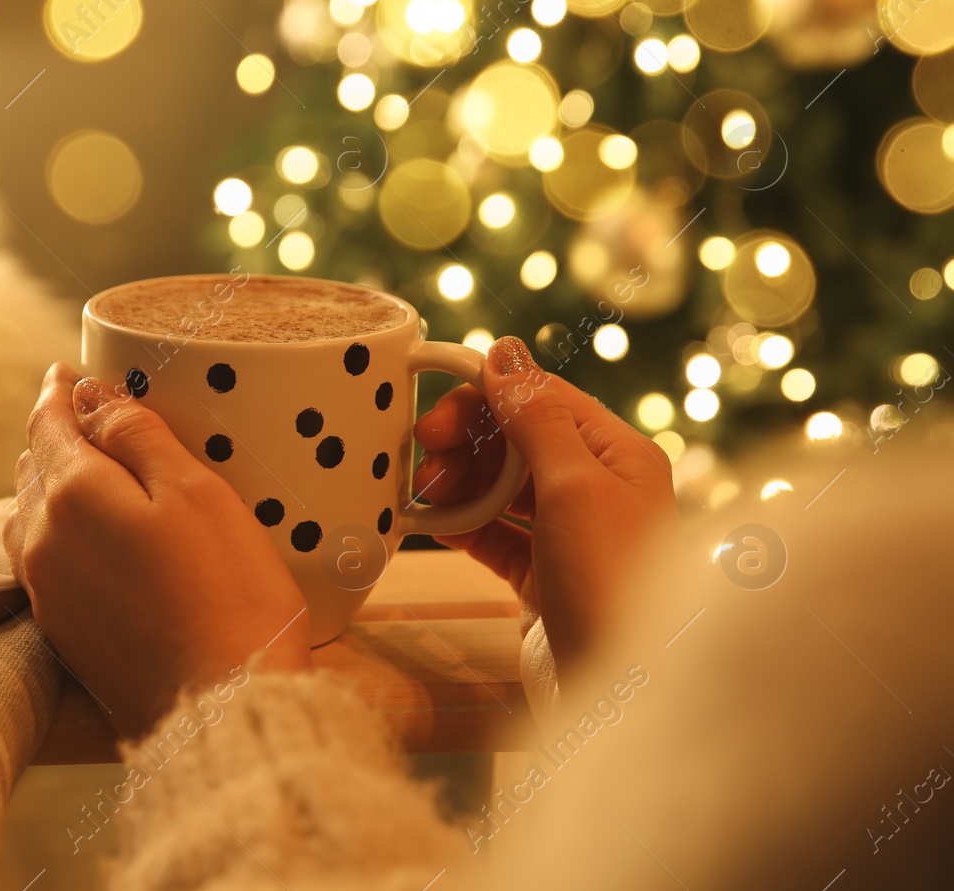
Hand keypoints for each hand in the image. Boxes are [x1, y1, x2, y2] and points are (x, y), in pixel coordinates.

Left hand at [6, 364, 311, 737]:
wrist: (223, 712)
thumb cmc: (228, 594)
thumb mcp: (195, 492)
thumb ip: (137, 435)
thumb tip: (89, 395)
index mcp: (72, 494)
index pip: (48, 422)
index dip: (60, 392)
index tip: (69, 373)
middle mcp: (42, 540)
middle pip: (33, 466)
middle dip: (56, 434)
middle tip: (90, 415)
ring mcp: (47, 591)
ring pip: (32, 515)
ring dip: (52, 483)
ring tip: (87, 469)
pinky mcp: (63, 633)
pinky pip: (43, 560)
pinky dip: (57, 531)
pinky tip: (87, 537)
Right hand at [414, 337, 678, 667]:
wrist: (621, 692)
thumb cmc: (610, 581)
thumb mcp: (573, 486)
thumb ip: (533, 416)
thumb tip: (504, 351)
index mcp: (618, 454)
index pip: (541, 398)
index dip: (484, 395)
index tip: (431, 410)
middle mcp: (596, 486)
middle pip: (515, 438)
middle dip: (466, 440)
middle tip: (422, 453)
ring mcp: (567, 532)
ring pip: (498, 485)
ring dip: (457, 481)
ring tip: (422, 493)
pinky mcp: (541, 575)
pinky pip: (491, 533)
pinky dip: (459, 523)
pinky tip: (428, 522)